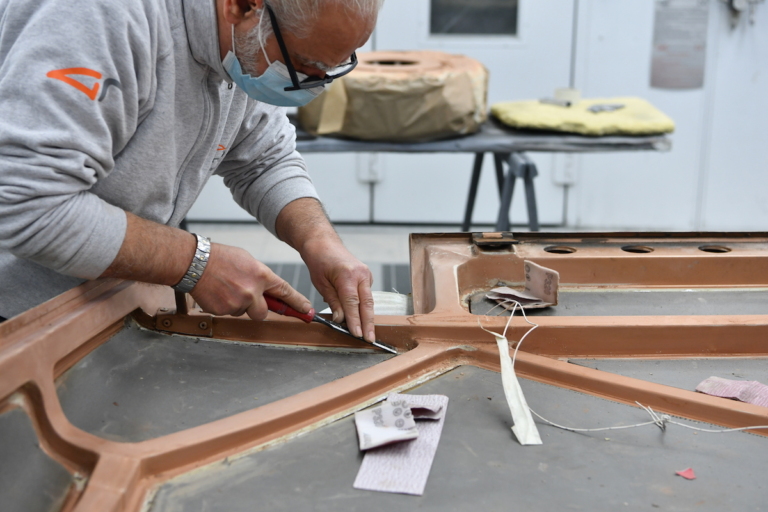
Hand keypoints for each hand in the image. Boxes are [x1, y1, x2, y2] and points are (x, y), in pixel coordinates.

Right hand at [191, 243, 310, 320]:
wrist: (194, 262)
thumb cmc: (219, 258)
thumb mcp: (248, 261)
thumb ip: (260, 277)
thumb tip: (268, 289)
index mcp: (261, 275)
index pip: (285, 292)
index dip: (297, 303)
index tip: (306, 311)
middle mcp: (252, 291)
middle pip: (263, 312)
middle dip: (256, 308)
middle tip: (245, 296)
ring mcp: (237, 302)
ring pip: (243, 312)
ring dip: (237, 304)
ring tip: (226, 288)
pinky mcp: (223, 310)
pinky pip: (229, 313)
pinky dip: (225, 305)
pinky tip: (218, 292)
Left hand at [301, 237, 375, 342]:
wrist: (323, 243)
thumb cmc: (319, 260)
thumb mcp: (321, 283)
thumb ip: (333, 302)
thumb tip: (341, 319)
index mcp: (347, 275)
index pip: (353, 303)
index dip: (355, 320)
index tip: (357, 334)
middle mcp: (361, 274)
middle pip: (367, 303)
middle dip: (368, 323)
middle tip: (370, 339)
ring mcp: (366, 274)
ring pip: (369, 300)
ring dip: (368, 317)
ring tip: (368, 334)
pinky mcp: (366, 277)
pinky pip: (366, 295)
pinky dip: (364, 307)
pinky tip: (361, 320)